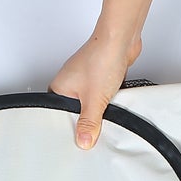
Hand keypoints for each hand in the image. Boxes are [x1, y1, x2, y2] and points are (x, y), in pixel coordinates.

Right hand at [49, 29, 142, 148]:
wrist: (121, 40)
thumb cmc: (102, 59)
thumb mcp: (94, 100)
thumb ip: (89, 123)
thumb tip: (83, 141)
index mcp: (59, 88)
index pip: (59, 116)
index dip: (69, 128)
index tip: (79, 138)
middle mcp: (69, 82)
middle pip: (76, 111)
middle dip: (87, 119)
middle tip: (95, 126)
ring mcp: (85, 78)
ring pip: (90, 103)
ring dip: (100, 108)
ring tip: (105, 109)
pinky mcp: (100, 76)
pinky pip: (102, 95)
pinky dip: (108, 99)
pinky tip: (114, 100)